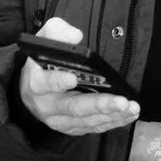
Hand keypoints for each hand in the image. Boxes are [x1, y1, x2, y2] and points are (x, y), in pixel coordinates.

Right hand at [17, 17, 140, 136]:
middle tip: (121, 101)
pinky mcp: (72, 128)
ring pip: (87, 120)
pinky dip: (113, 122)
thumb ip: (57, 32)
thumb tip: (76, 35)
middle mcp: (47, 106)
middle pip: (74, 107)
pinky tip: (127, 115)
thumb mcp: (43, 41)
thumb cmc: (41, 65)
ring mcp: (60, 120)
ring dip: (112, 115)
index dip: (58, 81)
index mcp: (37, 83)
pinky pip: (94, 127)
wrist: (30, 93)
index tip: (73, 78)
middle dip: (99, 104)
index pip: (45, 83)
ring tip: (131, 107)